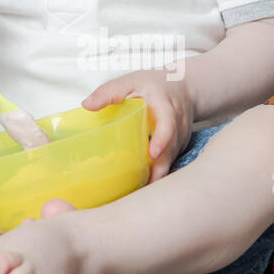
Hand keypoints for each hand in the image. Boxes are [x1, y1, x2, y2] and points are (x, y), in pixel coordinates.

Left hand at [81, 69, 194, 183]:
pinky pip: (167, 164)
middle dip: (158, 170)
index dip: (161, 140)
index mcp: (167, 107)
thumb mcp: (132, 81)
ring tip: (137, 192)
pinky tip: (140, 187)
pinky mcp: (177, 149)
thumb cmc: (155, 84)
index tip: (152, 153)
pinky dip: (155, 175)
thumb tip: (87, 105)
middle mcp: (178, 127)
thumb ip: (110, 92)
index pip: (168, 125)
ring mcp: (180, 140)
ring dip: (155, 177)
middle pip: (170, 151)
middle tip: (142, 186)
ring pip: (169, 162)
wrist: (185, 87)